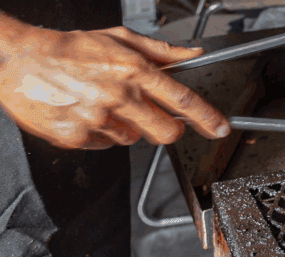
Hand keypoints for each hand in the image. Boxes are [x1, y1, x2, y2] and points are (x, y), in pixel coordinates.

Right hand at [0, 22, 229, 148]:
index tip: (220, 128)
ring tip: (103, 104)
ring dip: (127, 127)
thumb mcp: (119, 39)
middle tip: (153, 117)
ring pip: (134, 139)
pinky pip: (105, 145)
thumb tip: (193, 55)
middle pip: (167, 132)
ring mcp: (98, 119)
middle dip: (167, 129)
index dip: (207, 118)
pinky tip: (86, 113)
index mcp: (133, 70)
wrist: (20, 59)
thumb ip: (161, 51)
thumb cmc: (70, 48)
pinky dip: (101, 134)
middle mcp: (119, 96)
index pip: (183, 100)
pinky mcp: (78, 137)